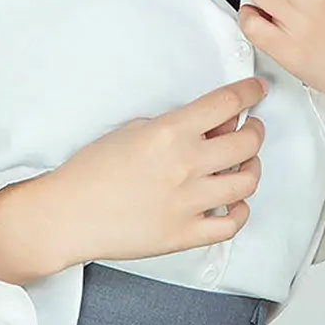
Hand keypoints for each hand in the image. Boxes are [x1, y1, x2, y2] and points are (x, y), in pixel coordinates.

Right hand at [42, 75, 269, 269]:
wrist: (68, 215)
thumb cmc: (91, 172)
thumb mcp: (132, 130)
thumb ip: (174, 127)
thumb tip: (209, 127)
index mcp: (170, 133)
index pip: (226, 103)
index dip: (249, 92)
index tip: (256, 90)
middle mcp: (185, 165)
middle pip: (247, 142)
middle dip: (254, 130)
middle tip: (250, 128)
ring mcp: (189, 203)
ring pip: (247, 182)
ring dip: (251, 168)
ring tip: (243, 165)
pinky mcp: (185, 234)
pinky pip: (231, 224)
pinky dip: (239, 211)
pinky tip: (233, 203)